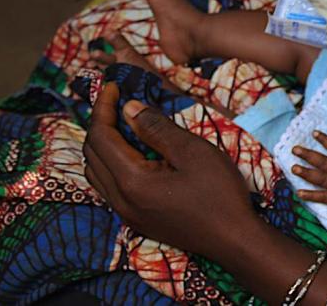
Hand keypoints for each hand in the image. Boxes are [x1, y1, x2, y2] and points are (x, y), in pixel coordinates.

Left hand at [82, 83, 257, 259]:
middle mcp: (120, 199)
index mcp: (132, 180)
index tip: (113, 86)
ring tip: (120, 124)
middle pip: (91, 155)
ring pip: (96, 173)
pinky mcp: (137, 220)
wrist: (234, 240)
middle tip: (115, 101)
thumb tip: (128, 109)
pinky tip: (131, 154)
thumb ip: (158, 129)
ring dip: (101, 145)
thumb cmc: (220, 194)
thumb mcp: (194, 152)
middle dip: (99, 124)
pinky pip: (108, 188)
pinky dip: (110, 164)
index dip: (102, 108)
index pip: (100, 137)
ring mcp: (127, 213)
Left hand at [291, 131, 326, 212]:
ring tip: (293, 168)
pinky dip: (310, 195)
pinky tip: (299, 193)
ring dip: (305, 172)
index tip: (314, 134)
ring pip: (319, 177)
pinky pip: (322, 197)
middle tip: (295, 149)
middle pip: (322, 161)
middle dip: (308, 154)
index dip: (325, 140)